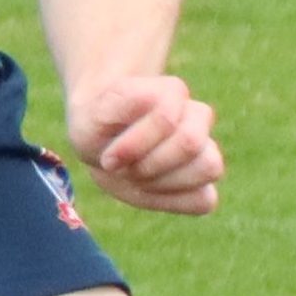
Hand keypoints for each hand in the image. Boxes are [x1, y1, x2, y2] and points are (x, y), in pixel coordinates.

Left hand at [66, 72, 223, 217]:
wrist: (104, 141)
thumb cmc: (97, 130)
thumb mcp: (86, 122)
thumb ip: (111, 114)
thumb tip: (150, 128)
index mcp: (171, 92)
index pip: (166, 118)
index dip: (133, 145)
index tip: (106, 157)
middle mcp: (195, 115)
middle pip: (190, 143)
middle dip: (147, 166)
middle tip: (123, 169)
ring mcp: (206, 145)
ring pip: (209, 166)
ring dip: (163, 184)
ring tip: (138, 179)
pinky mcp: (204, 176)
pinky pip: (205, 199)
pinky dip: (175, 202)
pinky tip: (151, 192)